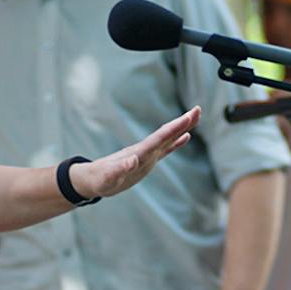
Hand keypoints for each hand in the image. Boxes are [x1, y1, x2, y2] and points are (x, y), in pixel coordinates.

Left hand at [71, 106, 200, 199]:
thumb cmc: (99, 179)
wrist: (92, 179)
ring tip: (196, 116)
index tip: (189, 115)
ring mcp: (146, 154)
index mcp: (139, 153)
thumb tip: (132, 160)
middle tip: (198, 109)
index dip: (175, 127)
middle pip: (167, 134)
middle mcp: (145, 150)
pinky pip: (165, 149)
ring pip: (168, 138)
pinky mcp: (147, 160)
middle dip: (182, 123)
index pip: (160, 138)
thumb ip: (119, 169)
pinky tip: (186, 137)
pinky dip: (176, 142)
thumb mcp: (108, 178)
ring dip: (182, 128)